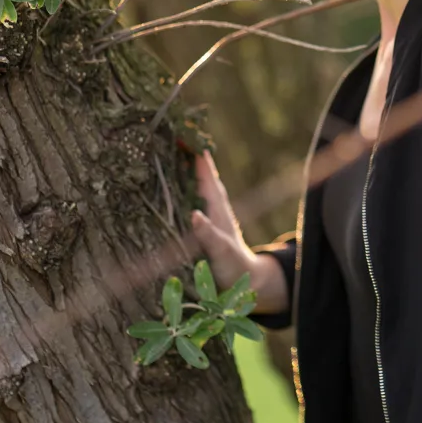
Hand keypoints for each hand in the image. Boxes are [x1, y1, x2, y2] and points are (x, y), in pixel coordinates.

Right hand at [190, 150, 287, 314]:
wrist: (248, 285)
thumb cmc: (234, 268)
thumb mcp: (221, 251)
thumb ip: (209, 235)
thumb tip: (195, 214)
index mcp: (219, 211)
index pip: (207, 180)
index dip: (198, 160)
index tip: (187, 137)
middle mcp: (215, 211)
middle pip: (202, 180)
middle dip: (191, 160)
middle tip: (177, 137)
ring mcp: (211, 220)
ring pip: (198, 191)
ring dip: (187, 174)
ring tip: (174, 155)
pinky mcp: (205, 231)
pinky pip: (193, 205)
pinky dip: (184, 194)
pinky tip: (173, 191)